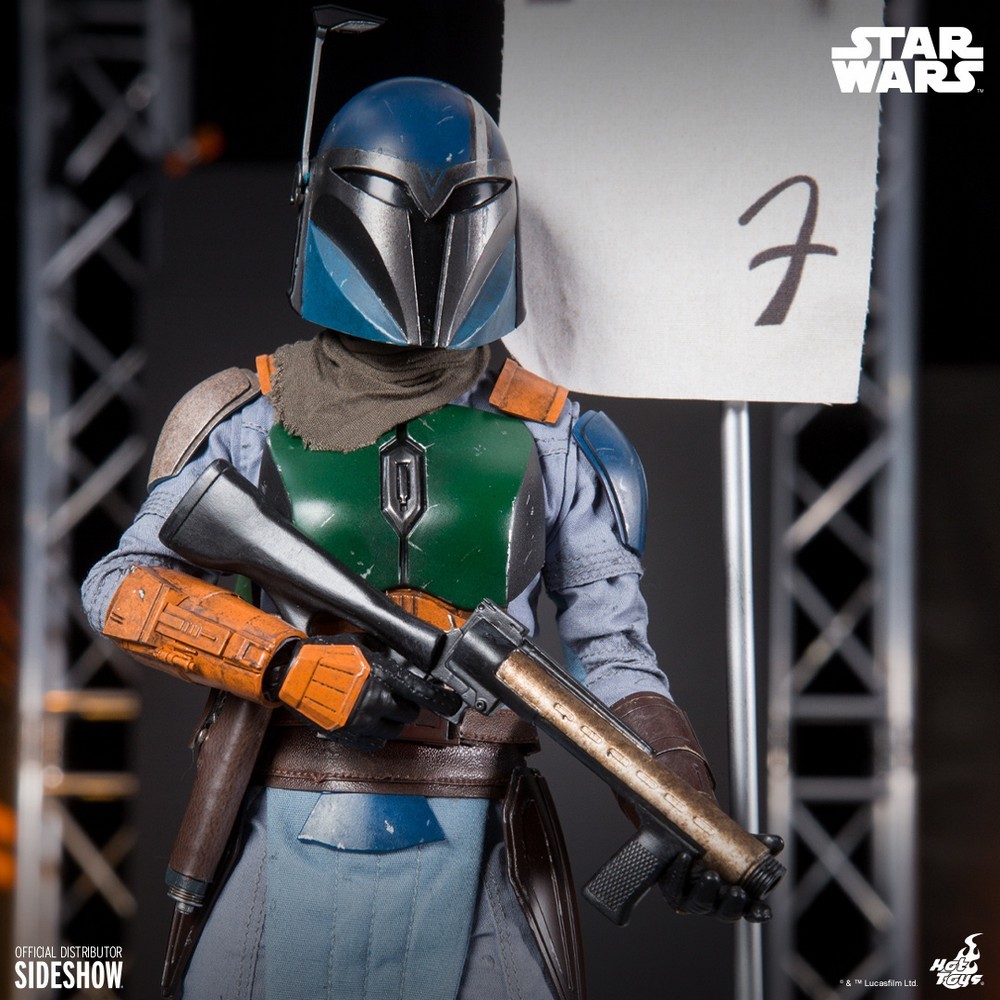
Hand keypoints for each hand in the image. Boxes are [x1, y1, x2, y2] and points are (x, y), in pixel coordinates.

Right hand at [271, 636, 460, 748]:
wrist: (290, 673)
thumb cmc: (324, 654)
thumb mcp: (361, 645)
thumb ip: (385, 657)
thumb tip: (404, 663)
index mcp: (382, 675)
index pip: (424, 693)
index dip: (444, 701)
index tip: (453, 704)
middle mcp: (375, 700)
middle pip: (409, 713)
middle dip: (408, 705)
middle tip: (398, 697)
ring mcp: (361, 720)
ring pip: (394, 730)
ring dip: (393, 721)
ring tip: (380, 707)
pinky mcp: (347, 734)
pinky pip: (375, 743)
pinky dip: (377, 734)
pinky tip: (370, 722)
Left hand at [660, 834, 783, 922]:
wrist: (683, 843)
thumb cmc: (715, 852)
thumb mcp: (737, 847)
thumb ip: (757, 845)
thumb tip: (776, 842)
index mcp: (735, 898)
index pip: (750, 911)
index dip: (757, 912)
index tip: (763, 910)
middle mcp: (715, 903)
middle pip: (726, 912)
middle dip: (732, 904)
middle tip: (737, 891)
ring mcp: (693, 898)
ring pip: (700, 902)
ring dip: (706, 891)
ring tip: (711, 876)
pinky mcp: (673, 890)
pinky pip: (675, 884)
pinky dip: (680, 871)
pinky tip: (685, 857)